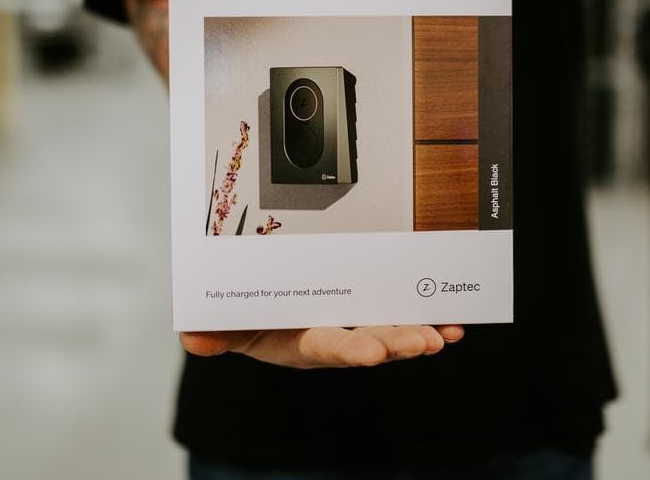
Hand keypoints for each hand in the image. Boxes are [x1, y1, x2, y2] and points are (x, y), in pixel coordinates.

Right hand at [181, 324, 464, 368]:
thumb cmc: (242, 312)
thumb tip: (195, 337)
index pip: (324, 347)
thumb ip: (211, 332)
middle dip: (397, 343)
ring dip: (419, 333)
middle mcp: (331, 335)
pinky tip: (454, 324)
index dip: (348, 349)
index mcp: (296, 341)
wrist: (254, 296)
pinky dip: (428, 318)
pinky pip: (402, 312)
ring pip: (391, 328)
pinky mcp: (369, 307)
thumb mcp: (219, 322)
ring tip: (445, 335)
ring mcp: (353, 322)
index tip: (370, 353)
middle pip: (368, 341)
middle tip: (424, 342)